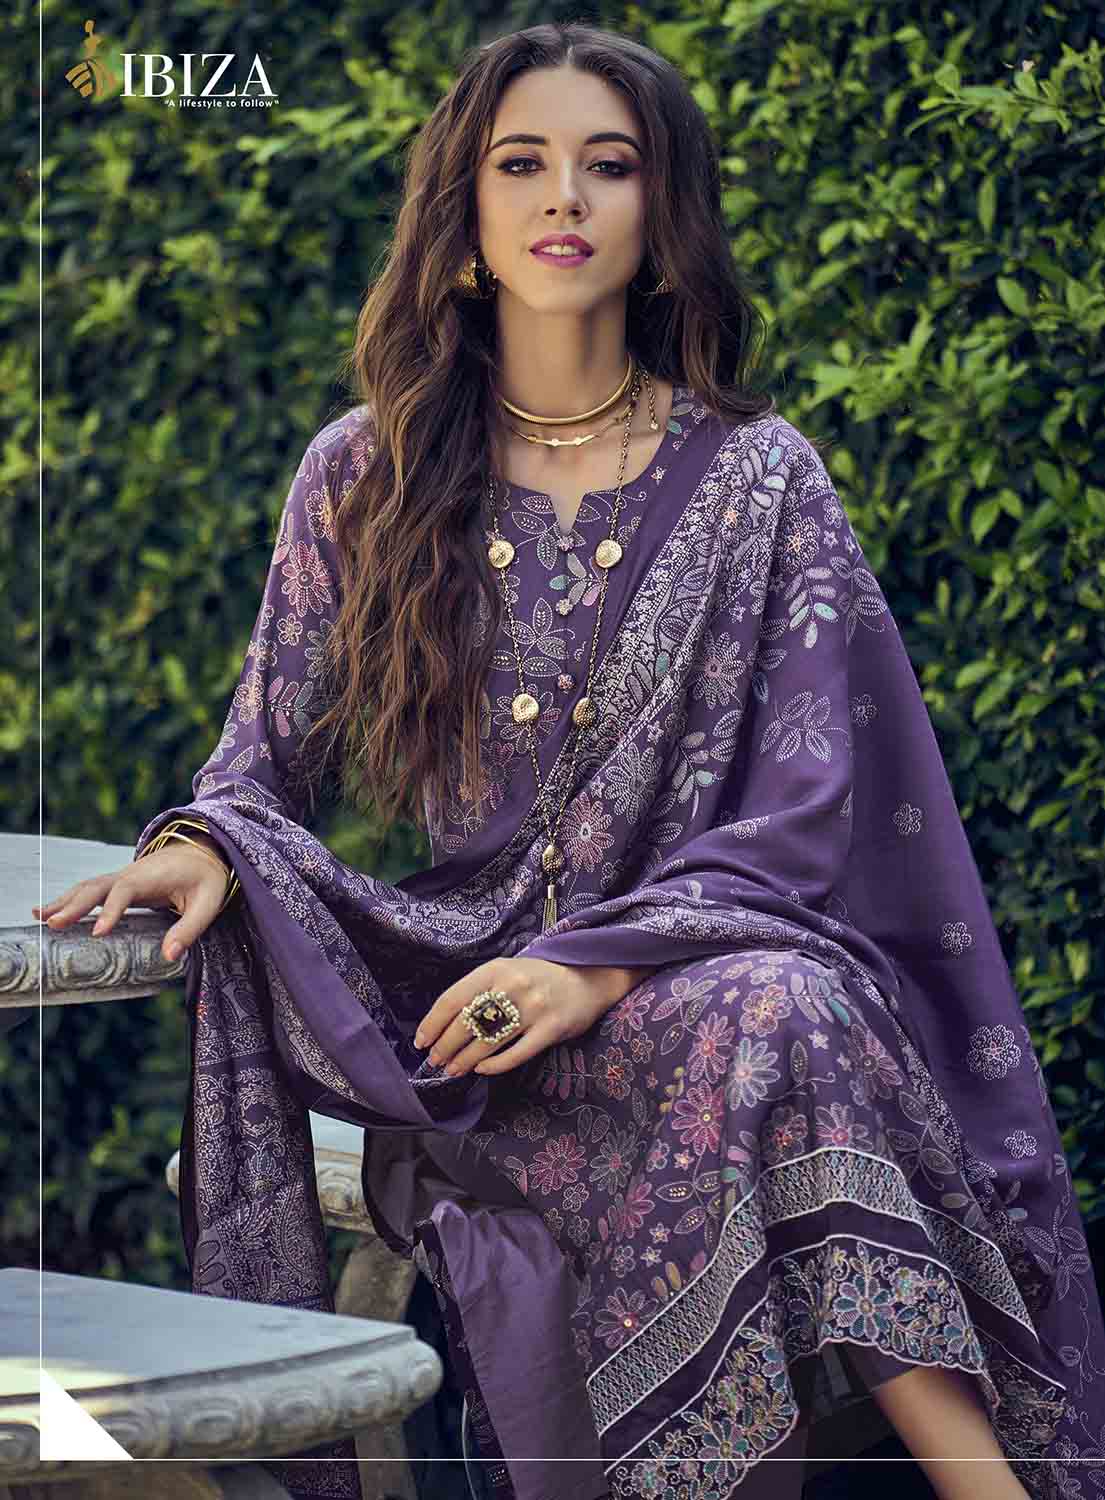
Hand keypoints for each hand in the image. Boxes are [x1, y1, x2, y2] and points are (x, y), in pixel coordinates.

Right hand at [30, 841, 230, 963]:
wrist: (204, 851)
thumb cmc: (206, 878)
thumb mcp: (208, 903)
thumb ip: (190, 928)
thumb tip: (169, 956)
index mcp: (152, 876)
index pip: (126, 891)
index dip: (111, 910)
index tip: (99, 932)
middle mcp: (131, 874)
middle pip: (97, 887)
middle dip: (75, 905)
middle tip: (54, 925)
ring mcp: (122, 877)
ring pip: (88, 887)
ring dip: (64, 902)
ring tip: (40, 918)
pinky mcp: (119, 884)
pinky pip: (89, 891)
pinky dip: (68, 900)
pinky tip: (48, 912)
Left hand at [412, 957, 640, 1079]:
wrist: (589, 977)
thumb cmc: (539, 977)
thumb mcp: (507, 971)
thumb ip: (480, 991)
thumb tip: (445, 1024)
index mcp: (495, 969)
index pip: (453, 999)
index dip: (433, 1023)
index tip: (421, 1041)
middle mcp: (512, 986)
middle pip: (467, 1023)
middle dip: (445, 1047)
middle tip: (436, 1061)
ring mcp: (533, 1008)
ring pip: (488, 1041)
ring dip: (465, 1060)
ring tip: (453, 1070)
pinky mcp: (551, 1029)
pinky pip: (516, 1053)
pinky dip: (495, 1065)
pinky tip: (483, 1069)